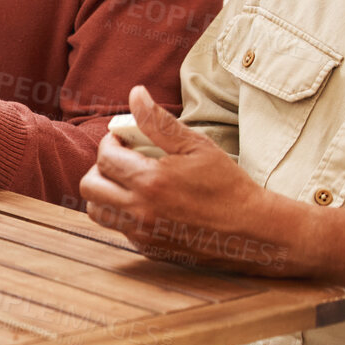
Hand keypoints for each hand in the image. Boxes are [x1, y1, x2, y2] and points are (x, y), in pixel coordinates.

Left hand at [81, 87, 344, 296]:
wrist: (255, 232)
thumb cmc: (229, 185)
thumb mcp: (197, 147)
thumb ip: (159, 122)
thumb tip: (135, 94)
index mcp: (150, 181)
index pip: (104, 158)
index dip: (109, 144)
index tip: (123, 141)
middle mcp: (140, 211)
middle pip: (89, 187)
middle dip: (99, 168)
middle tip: (120, 161)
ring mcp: (142, 234)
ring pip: (98, 212)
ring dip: (105, 193)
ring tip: (127, 182)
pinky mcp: (149, 249)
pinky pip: (120, 229)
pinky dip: (124, 214)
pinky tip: (147, 204)